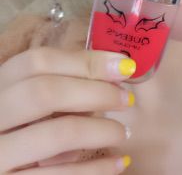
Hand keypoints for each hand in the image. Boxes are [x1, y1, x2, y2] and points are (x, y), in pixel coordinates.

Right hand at [0, 46, 136, 173]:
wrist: (6, 167)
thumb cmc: (24, 130)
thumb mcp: (32, 103)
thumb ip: (64, 84)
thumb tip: (115, 71)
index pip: (38, 61)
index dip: (87, 60)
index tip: (124, 66)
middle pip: (46, 92)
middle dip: (96, 92)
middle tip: (127, 99)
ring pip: (57, 133)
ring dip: (102, 130)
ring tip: (124, 132)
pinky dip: (96, 169)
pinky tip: (119, 163)